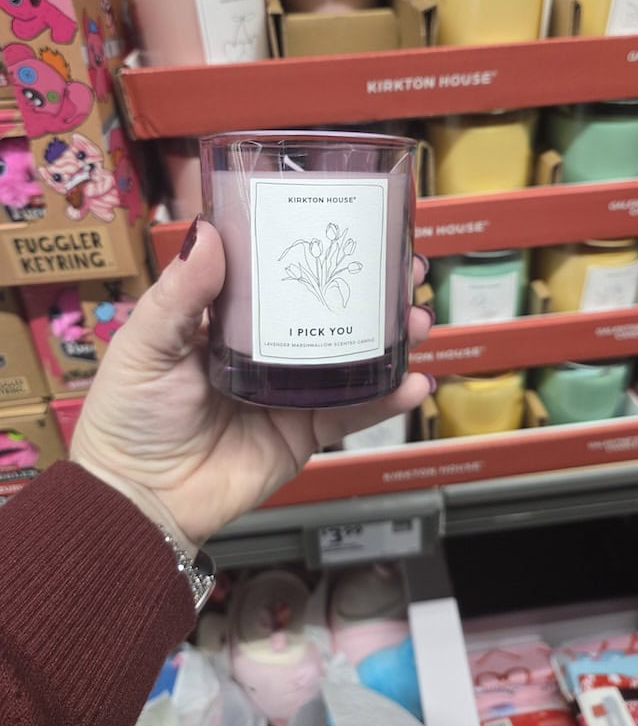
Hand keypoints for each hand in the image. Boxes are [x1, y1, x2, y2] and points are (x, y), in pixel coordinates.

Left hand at [70, 217, 433, 554]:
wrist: (141, 498)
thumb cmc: (131, 416)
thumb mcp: (147, 344)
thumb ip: (179, 294)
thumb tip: (208, 231)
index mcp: (230, 320)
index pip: (283, 274)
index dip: (320, 250)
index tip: (355, 226)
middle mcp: (268, 350)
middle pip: (330, 311)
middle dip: (373, 291)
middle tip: (408, 270)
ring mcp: (291, 391)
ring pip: (352, 357)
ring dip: (392, 338)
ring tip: (417, 320)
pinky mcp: (306, 432)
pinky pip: (354, 413)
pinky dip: (388, 398)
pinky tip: (414, 382)